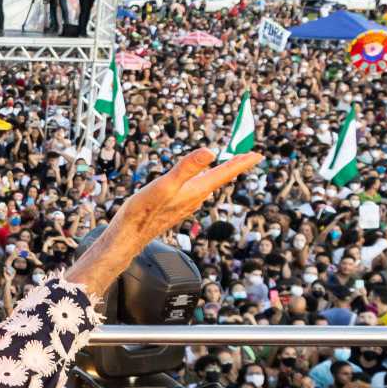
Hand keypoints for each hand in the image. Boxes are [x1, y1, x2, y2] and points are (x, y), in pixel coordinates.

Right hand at [68, 149, 261, 298]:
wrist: (129, 235)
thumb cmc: (143, 212)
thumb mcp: (165, 185)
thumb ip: (187, 168)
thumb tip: (210, 152)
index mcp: (195, 190)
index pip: (224, 173)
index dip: (241, 162)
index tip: (257, 154)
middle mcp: (195, 198)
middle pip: (220, 179)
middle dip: (234, 167)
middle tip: (248, 157)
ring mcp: (186, 204)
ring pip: (208, 185)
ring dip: (219, 175)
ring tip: (226, 166)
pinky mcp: (175, 207)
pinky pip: (196, 191)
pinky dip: (203, 181)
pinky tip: (198, 182)